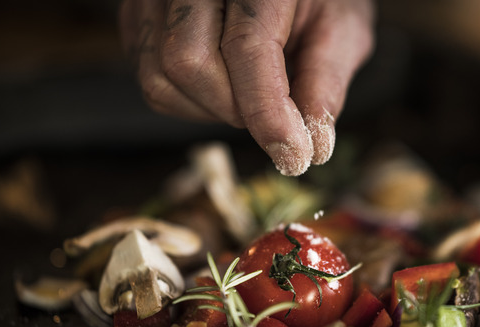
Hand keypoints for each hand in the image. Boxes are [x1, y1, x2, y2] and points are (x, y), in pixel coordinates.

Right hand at [120, 0, 375, 175]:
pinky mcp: (138, 16)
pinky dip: (189, 100)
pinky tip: (224, 84)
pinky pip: (150, 77)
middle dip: (236, 109)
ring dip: (210, 109)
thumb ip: (327, 81)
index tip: (294, 157)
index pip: (246, 46)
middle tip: (276, 113)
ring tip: (250, 94)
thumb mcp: (341, 27)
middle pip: (188, 62)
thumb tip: (314, 146)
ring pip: (160, 77)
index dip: (268, 112)